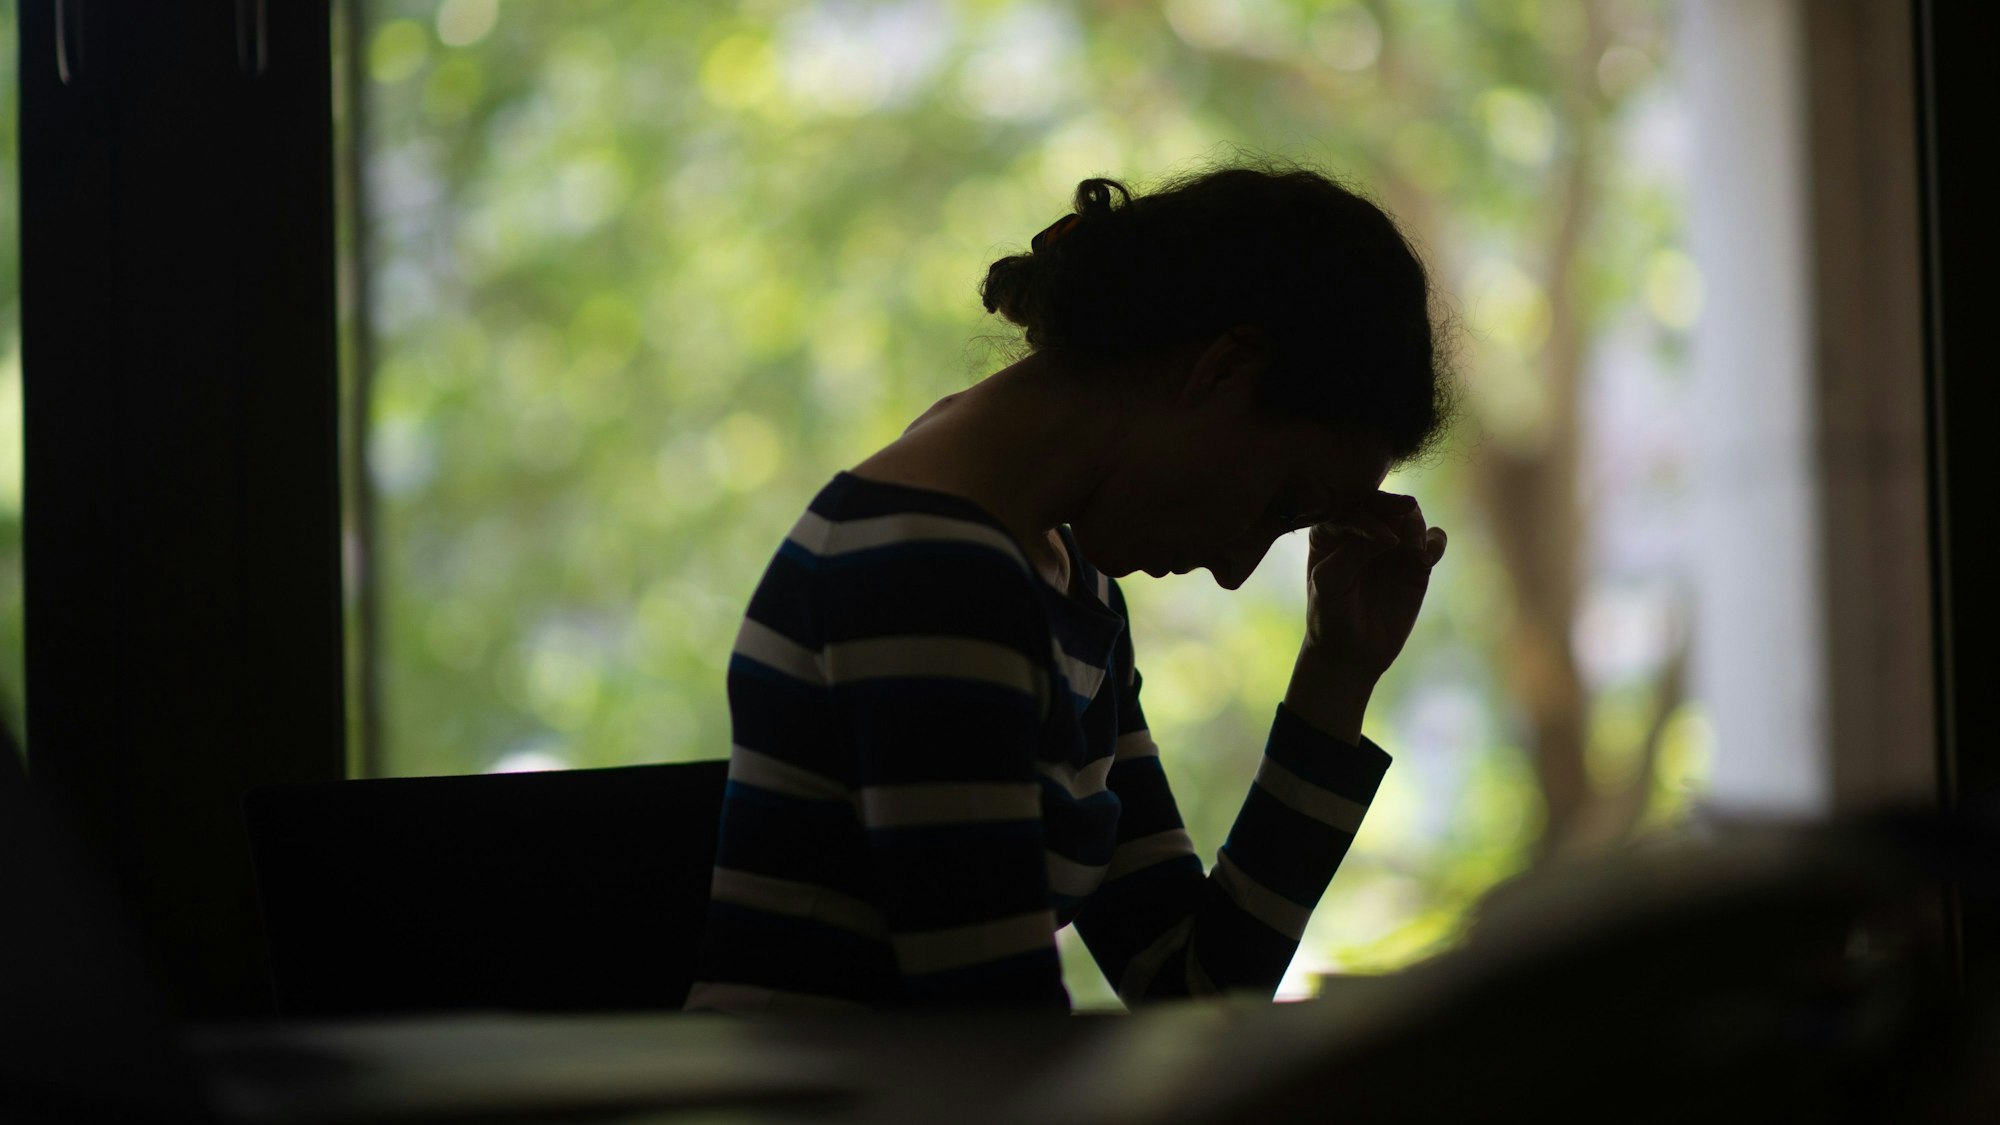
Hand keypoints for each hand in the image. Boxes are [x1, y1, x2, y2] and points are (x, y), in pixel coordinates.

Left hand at [1301, 491, 1447, 682]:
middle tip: (1407, 510)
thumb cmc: (1331, 614)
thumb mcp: (1330, 582)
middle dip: (1394, 506)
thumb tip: (1390, 535)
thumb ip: (1352, 553)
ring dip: (1414, 525)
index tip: (1382, 537)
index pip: (1351, 507)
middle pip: (1382, 504)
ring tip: (1414, 551)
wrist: (1352, 651)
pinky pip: (1433, 540)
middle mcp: (1363, 530)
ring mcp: (1392, 544)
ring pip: (1410, 517)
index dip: (1368, 516)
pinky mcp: (1416, 562)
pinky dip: (1435, 541)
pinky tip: (1426, 558)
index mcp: (1332, 528)